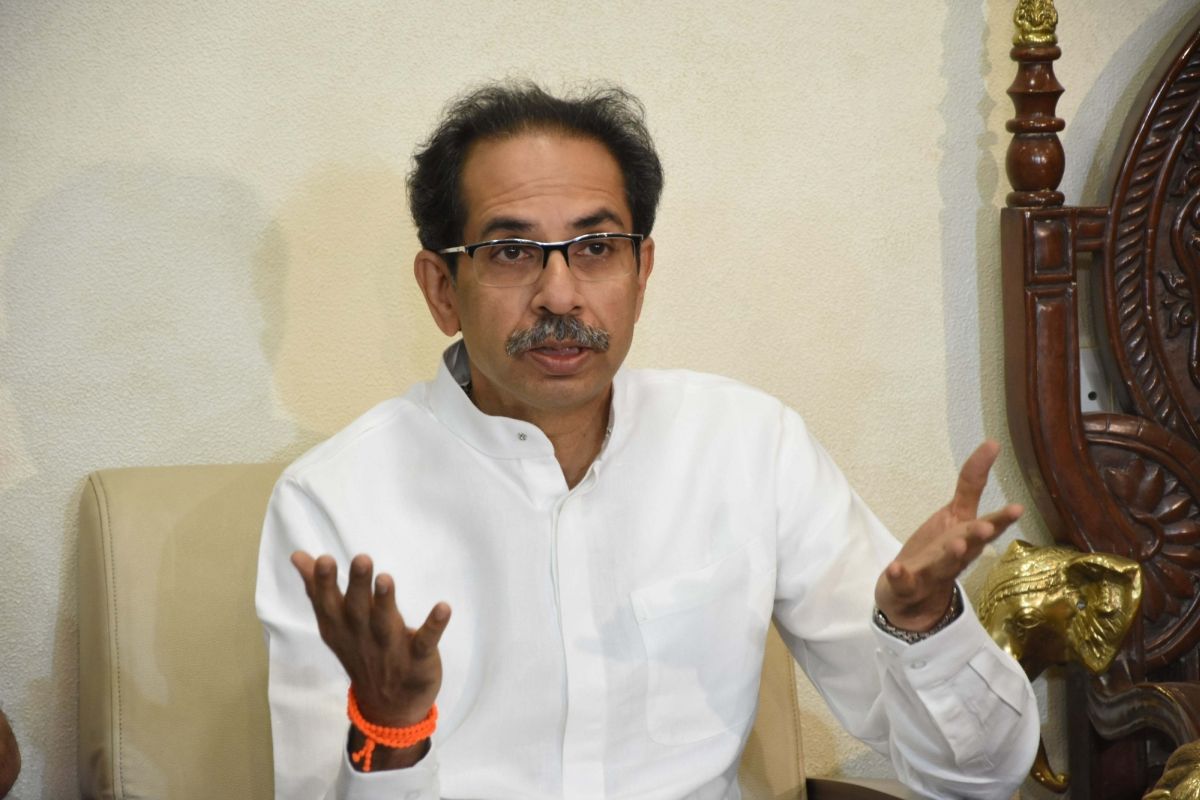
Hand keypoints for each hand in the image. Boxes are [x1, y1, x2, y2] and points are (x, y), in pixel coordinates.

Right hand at [291, 552, 449, 727]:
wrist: (387, 709)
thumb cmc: (361, 652)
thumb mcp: (335, 624)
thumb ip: (319, 589)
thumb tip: (298, 555)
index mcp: (341, 627)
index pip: (328, 603)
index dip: (325, 583)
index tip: (324, 558)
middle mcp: (362, 637)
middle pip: (358, 609)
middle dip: (359, 585)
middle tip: (362, 558)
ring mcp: (390, 649)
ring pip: (385, 624)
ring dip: (386, 602)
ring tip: (386, 578)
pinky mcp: (418, 660)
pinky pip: (426, 642)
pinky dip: (434, 627)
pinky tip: (444, 608)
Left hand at [874, 440, 1021, 630]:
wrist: (913, 599)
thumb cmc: (940, 550)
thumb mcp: (956, 515)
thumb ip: (972, 483)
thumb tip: (993, 443)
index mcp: (966, 538)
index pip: (987, 525)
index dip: (1002, 518)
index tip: (1018, 507)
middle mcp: (954, 556)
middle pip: (970, 546)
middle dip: (978, 537)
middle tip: (987, 528)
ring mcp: (931, 572)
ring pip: (942, 565)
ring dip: (950, 555)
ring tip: (956, 543)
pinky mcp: (906, 586)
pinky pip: (903, 582)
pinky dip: (899, 576)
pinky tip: (895, 568)